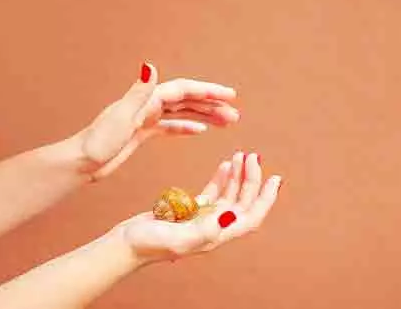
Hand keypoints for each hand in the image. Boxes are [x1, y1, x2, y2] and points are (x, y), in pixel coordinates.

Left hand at [76, 62, 238, 179]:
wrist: (79, 163)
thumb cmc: (97, 143)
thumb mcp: (121, 117)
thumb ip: (139, 92)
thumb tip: (150, 66)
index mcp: (146, 99)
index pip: (184, 90)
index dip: (208, 91)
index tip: (230, 96)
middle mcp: (147, 104)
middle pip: (187, 99)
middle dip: (212, 104)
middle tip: (235, 114)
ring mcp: (145, 118)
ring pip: (182, 112)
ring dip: (205, 115)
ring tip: (227, 122)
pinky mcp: (141, 132)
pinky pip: (170, 126)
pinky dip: (187, 127)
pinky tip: (201, 131)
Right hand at [114, 152, 281, 262]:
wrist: (124, 244)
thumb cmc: (148, 244)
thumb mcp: (178, 237)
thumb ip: (205, 229)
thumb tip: (230, 217)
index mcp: (216, 235)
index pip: (252, 217)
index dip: (266, 199)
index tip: (276, 178)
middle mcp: (214, 228)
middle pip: (243, 202)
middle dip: (252, 179)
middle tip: (253, 155)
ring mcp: (202, 219)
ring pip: (229, 195)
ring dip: (238, 176)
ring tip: (241, 155)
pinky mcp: (189, 211)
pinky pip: (213, 192)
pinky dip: (221, 178)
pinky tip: (225, 164)